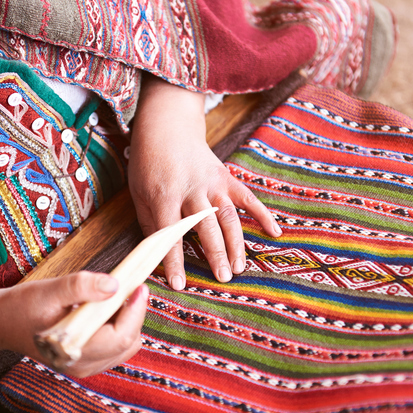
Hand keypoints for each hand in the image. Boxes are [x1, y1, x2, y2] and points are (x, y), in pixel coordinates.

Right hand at [0, 272, 148, 377]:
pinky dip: (117, 326)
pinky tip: (107, 307)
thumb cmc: (21, 306)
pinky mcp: (84, 362)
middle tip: (132, 286)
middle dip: (134, 314)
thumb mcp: (50, 290)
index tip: (140, 286)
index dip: (136, 311)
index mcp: (76, 351)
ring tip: (119, 295)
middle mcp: (83, 366)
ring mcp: (84, 367)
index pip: (121, 336)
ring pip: (124, 346)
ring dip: (127, 320)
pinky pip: (113, 346)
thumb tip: (115, 285)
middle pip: (128, 342)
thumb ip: (82, 287)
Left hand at [128, 75, 280, 289]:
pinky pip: (247, 198)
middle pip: (205, 227)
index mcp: (164, 197)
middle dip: (215, 254)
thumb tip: (160, 255)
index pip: (170, 235)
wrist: (166, 127)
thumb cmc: (148, 165)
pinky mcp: (226, 177)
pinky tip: (274, 232)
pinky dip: (262, 214)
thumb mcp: (139, 194)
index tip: (180, 285)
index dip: (175, 262)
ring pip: (228, 216)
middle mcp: (191, 191)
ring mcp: (212, 183)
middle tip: (223, 278)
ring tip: (239, 267)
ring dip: (236, 243)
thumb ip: (150, 224)